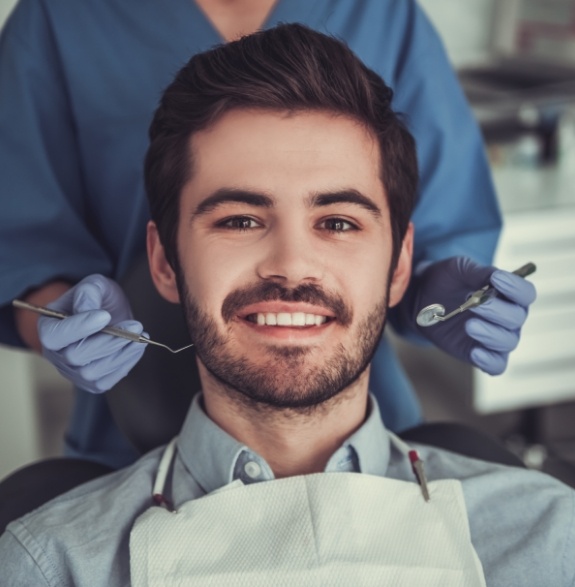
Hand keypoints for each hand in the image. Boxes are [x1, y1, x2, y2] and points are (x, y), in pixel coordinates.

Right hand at [38, 274, 146, 392]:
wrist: (110, 315)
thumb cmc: (98, 299)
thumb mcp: (94, 285)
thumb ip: (88, 293)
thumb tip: (86, 310)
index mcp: (48, 328)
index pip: (55, 336)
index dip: (80, 327)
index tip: (105, 315)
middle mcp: (55, 355)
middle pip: (76, 356)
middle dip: (108, 341)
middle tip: (135, 325)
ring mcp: (73, 372)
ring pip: (93, 372)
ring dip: (121, 353)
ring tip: (140, 335)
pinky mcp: (92, 383)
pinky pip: (107, 380)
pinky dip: (125, 364)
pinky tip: (137, 347)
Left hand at [409, 257, 535, 374]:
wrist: (421, 298)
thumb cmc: (446, 279)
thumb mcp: (459, 268)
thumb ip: (478, 272)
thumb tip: (496, 276)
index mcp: (508, 293)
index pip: (526, 293)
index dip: (515, 287)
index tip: (496, 279)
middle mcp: (508, 317)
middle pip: (516, 318)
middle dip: (497, 311)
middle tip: (474, 304)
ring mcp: (495, 337)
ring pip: (508, 342)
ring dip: (491, 334)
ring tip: (469, 325)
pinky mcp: (479, 353)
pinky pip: (496, 365)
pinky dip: (489, 361)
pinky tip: (475, 353)